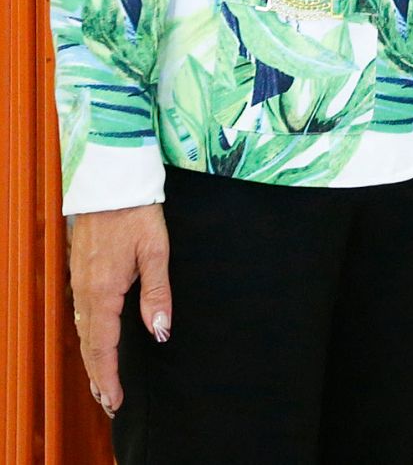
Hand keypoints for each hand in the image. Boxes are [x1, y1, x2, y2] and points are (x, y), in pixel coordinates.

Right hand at [69, 203, 171, 416]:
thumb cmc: (137, 214)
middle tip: (110, 402)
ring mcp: (79, 283)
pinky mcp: (81, 273)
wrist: (111, 184)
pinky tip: (96, 342)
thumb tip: (160, 332)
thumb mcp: (156, 252)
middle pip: (89, 345)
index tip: (115, 400)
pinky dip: (88, 337)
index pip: (103, 347)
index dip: (108, 376)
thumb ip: (157, 294)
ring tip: (103, 382)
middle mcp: (85, 293)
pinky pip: (81, 314)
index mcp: (103, 292)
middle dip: (98, 376)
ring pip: (83, 332)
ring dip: (92, 359)